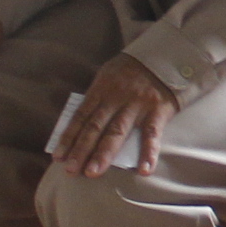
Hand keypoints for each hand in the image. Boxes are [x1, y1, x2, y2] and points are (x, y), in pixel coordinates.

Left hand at [55, 54, 179, 176]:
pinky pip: (152, 134)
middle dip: (81, 149)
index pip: (81, 116)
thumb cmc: (135, 68)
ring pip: (117, 132)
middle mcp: (116, 97)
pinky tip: (143, 170)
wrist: (167, 53)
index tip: (58, 157)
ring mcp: (137, 104)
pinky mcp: (158, 110)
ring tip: (93, 172)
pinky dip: (148, 153)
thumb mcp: (110, 74)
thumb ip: (98, 96)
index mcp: (102, 88)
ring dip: (104, 154)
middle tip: (71, 170)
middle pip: (95, 127)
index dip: (68, 137)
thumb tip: (82, 121)